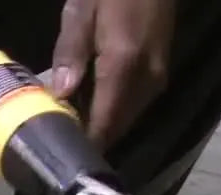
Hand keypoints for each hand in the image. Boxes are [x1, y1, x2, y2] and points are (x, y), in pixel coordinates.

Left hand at [51, 0, 175, 146]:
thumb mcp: (82, 9)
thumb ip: (71, 52)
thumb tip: (61, 96)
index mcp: (124, 64)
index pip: (106, 123)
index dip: (86, 143)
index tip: (62, 154)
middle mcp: (148, 78)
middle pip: (119, 125)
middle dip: (91, 135)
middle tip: (59, 135)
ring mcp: (159, 75)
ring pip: (128, 116)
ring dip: (102, 121)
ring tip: (71, 119)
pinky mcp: (161, 69)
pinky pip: (136, 101)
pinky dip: (114, 107)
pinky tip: (91, 98)